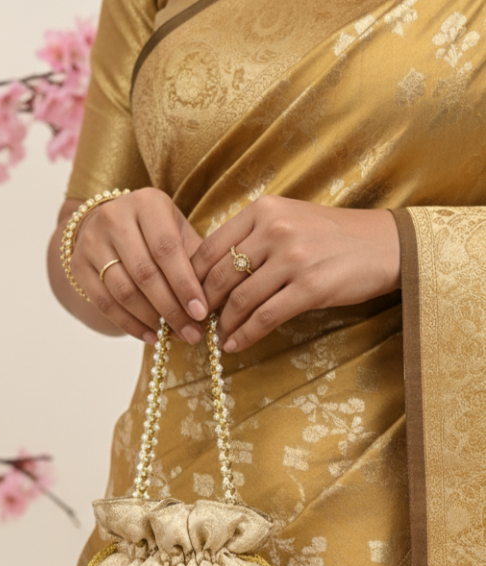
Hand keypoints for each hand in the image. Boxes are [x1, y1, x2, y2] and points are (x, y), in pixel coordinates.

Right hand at [69, 188, 207, 343]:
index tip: (201, 313)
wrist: (106, 225)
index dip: (184, 284)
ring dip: (151, 320)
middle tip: (191, 333)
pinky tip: (151, 336)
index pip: (167, 249)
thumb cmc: (155, 232)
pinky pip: (105, 303)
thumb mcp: (178, 232)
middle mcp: (115, 216)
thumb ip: (196, 260)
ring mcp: (92, 240)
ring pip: (123, 291)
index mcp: (147, 203)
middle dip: (171, 309)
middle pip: (144, 273)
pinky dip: (130, 325)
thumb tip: (218, 301)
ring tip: (174, 337)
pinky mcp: (78, 264)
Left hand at [191, 196, 400, 352]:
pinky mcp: (310, 287)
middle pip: (220, 276)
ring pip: (240, 300)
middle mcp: (275, 230)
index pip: (210, 247)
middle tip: (198, 325)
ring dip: (224, 325)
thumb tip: (213, 272)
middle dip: (204, 306)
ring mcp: (293, 258)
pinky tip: (235, 345)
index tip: (187, 300)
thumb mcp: (289, 220)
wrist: (385, 245)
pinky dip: (245, 335)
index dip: (192, 279)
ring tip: (218, 338)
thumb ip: (253, 237)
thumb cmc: (333, 236)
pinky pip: (265, 317)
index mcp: (263, 210)